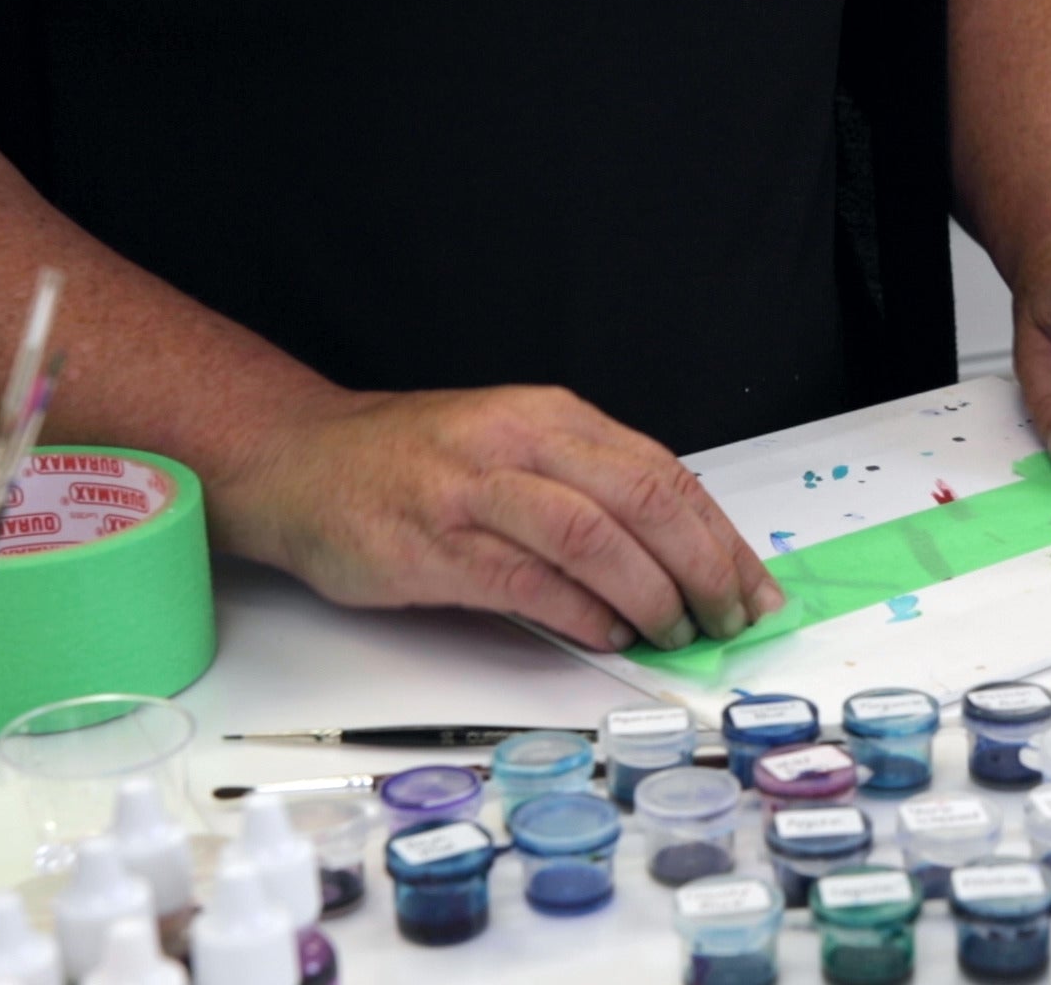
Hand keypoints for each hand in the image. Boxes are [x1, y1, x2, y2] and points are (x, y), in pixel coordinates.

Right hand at [214, 385, 782, 651]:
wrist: (297, 460)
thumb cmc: (416, 464)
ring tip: (675, 631)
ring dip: (649, 593)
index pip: (664, 473)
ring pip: (593, 537)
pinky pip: (526, 580)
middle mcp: (520, 442)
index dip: (720, 536)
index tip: (754, 586)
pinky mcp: (432, 545)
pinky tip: (608, 634)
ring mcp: (474, 490)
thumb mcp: (516, 448)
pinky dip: (580, 612)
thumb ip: (589, 492)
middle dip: (703, 567)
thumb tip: (680, 562)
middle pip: (643, 500)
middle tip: (728, 618)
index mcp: (553, 417)